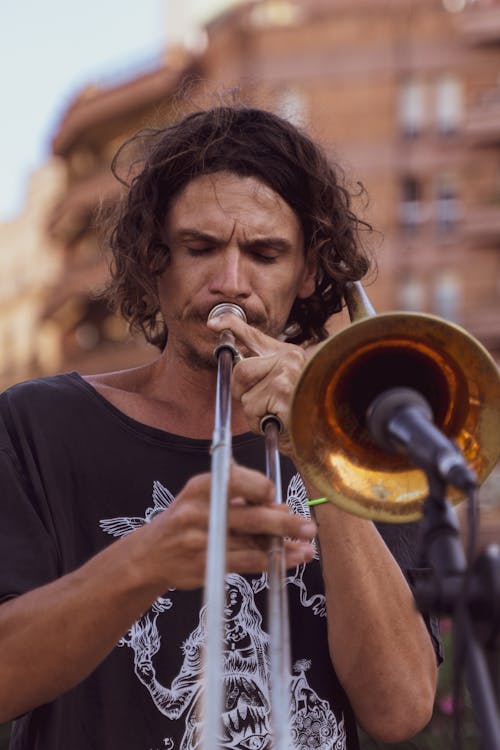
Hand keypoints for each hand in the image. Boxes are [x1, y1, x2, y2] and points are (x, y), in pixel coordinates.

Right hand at [136, 465, 315, 590]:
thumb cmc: (185, 521)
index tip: (276, 499)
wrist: (149, 556)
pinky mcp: (206, 565)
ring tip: (306, 550)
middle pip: (253, 516)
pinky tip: (287, 562)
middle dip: (286, 523)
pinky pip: (247, 564)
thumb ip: (240, 499)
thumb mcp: (203, 498)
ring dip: (285, 549)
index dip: (266, 491)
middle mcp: (200, 511)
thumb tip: (281, 507)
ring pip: (254, 544)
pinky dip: (271, 563)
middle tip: (309, 527)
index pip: (244, 482)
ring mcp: (202, 540)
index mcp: (201, 486)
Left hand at [207, 313, 307, 456]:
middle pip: (241, 370)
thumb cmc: (300, 412)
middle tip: (258, 405)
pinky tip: (277, 422)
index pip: (254, 336)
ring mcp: (287, 375)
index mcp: (289, 354)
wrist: (321, 435)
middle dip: (240, 392)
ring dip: (253, 412)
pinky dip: (258, 423)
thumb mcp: (282, 385)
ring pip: (245, 394)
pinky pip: (252, 410)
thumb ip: (262, 372)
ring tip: (274, 415)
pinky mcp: (282, 394)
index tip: (212, 324)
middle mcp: (290, 359)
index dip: (232, 326)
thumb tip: (237, 367)